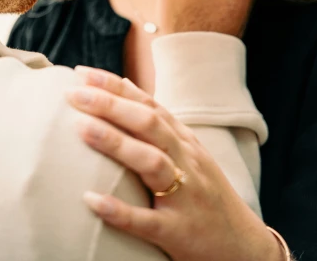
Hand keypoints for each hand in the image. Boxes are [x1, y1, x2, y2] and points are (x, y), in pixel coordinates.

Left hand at [67, 68, 282, 260]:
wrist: (244, 247)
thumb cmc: (205, 194)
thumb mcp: (188, 151)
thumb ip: (157, 121)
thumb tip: (122, 83)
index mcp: (184, 140)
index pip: (147, 103)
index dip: (114, 86)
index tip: (81, 73)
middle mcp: (186, 161)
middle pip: (148, 123)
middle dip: (110, 105)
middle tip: (72, 93)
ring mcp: (184, 196)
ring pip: (151, 162)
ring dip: (116, 143)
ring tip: (81, 129)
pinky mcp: (178, 233)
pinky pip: (147, 221)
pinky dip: (119, 210)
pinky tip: (91, 199)